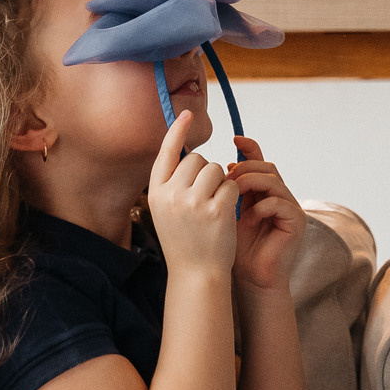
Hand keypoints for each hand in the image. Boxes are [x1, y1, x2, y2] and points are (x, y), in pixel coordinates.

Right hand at [146, 110, 238, 278]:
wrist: (196, 274)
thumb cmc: (184, 241)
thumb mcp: (167, 211)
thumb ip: (174, 184)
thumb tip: (191, 156)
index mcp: (156, 192)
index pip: (166, 153)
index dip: (176, 131)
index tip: (186, 114)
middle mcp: (171, 194)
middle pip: (197, 159)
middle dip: (207, 172)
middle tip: (205, 198)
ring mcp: (193, 202)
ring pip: (217, 169)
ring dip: (222, 182)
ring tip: (214, 207)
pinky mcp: (216, 210)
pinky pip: (232, 184)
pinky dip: (233, 194)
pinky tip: (225, 213)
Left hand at [227, 137, 302, 293]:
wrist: (251, 279)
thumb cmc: (235, 250)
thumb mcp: (226, 213)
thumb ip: (226, 191)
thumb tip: (215, 166)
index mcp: (263, 193)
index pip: (259, 162)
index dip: (249, 148)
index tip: (234, 139)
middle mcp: (280, 196)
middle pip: (267, 166)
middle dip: (245, 167)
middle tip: (227, 177)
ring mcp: (291, 208)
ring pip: (273, 180)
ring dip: (250, 183)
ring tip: (234, 195)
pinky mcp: (296, 221)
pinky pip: (279, 202)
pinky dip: (261, 207)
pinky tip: (247, 220)